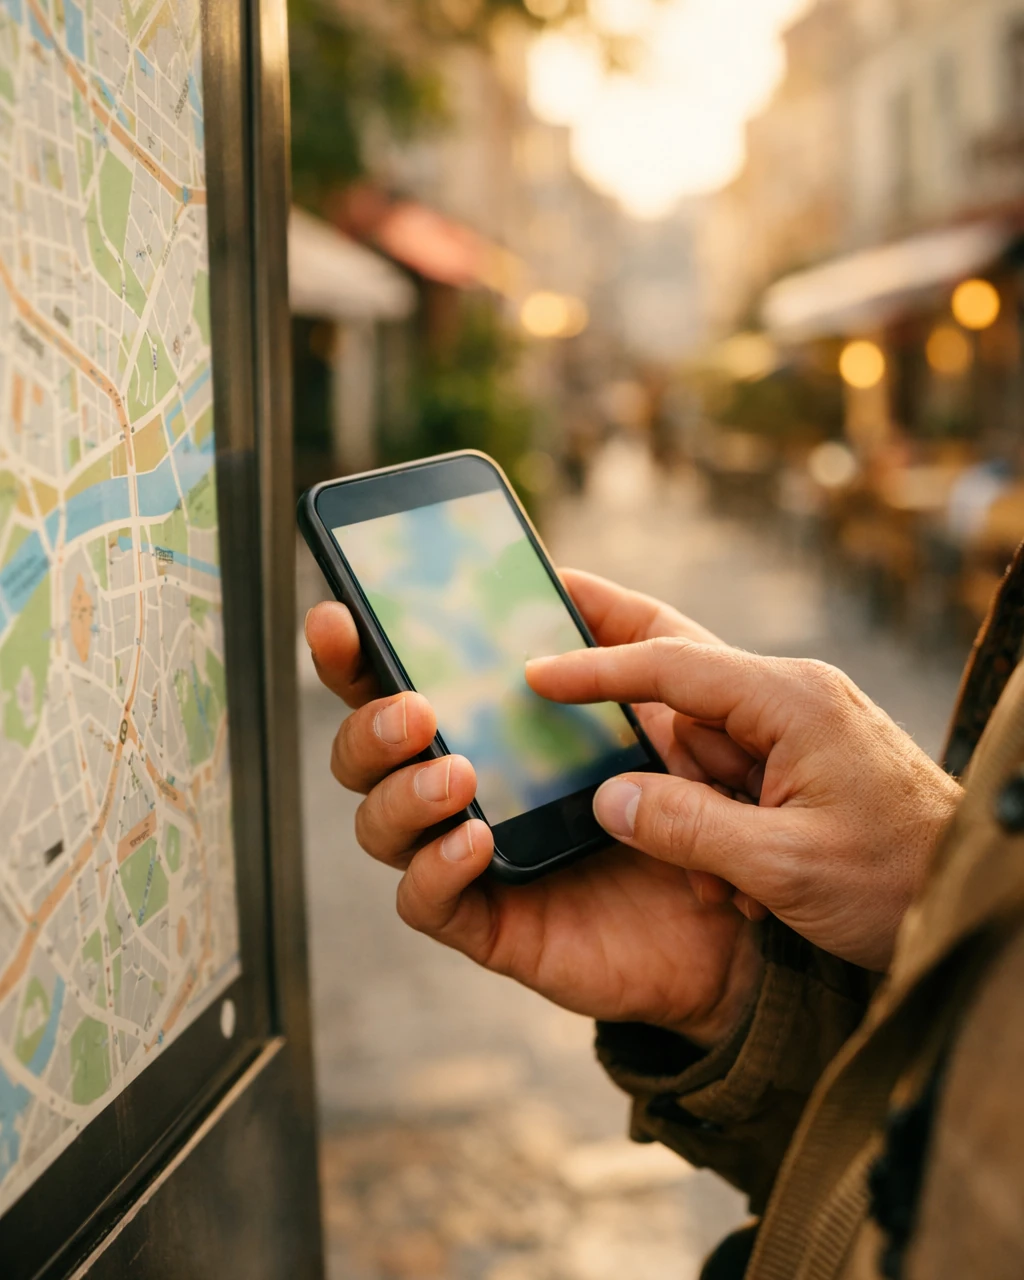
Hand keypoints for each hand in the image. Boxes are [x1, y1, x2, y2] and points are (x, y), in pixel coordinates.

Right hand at [304, 570, 765, 1047]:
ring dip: (401, 791)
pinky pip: (427, 900)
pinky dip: (435, 868)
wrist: (756, 904)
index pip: (402, 678)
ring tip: (457, 773)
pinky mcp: (493, 919)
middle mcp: (468, 782)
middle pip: (366, 748)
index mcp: (496, 720)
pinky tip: (474, 840)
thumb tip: (561, 579)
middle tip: (414, 710)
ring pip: (380, 821)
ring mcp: (473, 852)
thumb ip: (631, 638)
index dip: (361, 648)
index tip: (346, 614)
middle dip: (366, 722)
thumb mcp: (686, 700)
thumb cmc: (714, 794)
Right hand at [527, 638, 962, 970]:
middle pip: (679, 677)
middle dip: (614, 663)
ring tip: (693, 853)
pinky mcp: (800, 765)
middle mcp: (789, 700)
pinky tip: (725, 870)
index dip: (595, 668)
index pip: (671, 667)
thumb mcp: (789, 867)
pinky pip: (727, 773)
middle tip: (547, 632)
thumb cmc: (901, 882)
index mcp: (789, 702)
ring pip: (698, 738)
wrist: (977, 899)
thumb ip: (691, 828)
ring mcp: (796, 731)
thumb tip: (609, 799)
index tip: (533, 671)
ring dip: (678, 791)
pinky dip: (708, 811)